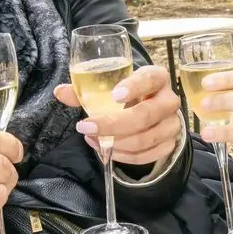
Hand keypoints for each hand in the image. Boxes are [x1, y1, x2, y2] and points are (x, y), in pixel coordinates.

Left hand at [56, 64, 182, 165]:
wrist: (150, 109)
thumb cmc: (127, 95)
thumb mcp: (108, 87)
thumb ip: (84, 90)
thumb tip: (60, 92)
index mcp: (156, 77)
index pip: (149, 78)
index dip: (133, 87)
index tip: (114, 96)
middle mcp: (169, 100)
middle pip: (146, 115)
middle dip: (113, 125)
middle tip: (86, 127)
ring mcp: (172, 124)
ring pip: (146, 138)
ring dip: (116, 143)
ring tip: (93, 140)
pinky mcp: (169, 144)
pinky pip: (148, 155)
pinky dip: (125, 156)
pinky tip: (108, 150)